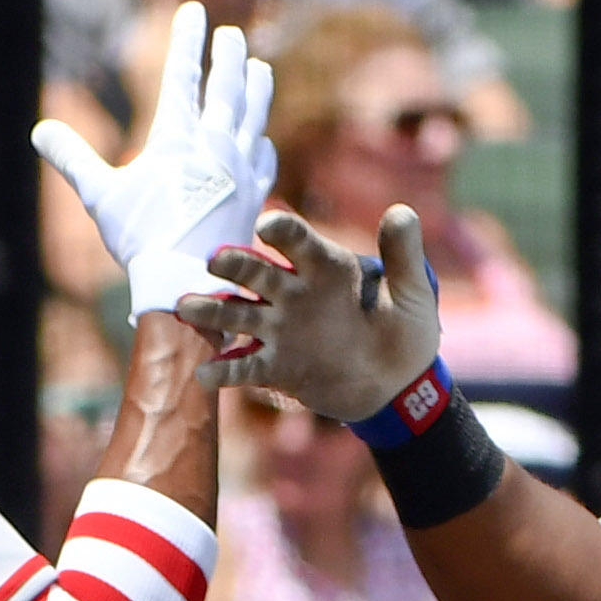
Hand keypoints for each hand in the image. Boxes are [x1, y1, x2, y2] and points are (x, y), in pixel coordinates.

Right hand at [31, 2, 275, 319]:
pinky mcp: (256, 196)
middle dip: (228, 54)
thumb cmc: (140, 239)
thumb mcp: (99, 195)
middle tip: (232, 33)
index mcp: (176, 137)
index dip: (186, 39)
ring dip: (257, 87)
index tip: (193, 10)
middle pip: (227, 87)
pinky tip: (262, 137)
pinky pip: (264, 158)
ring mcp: (241, 169)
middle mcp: (215, 145)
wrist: (189, 282)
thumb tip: (40, 131)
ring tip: (261, 66)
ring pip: (254, 115)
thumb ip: (72, 158)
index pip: (181, 75)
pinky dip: (262, 140)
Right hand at [181, 206, 443, 421]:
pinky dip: (222, 369)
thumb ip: (403, 256)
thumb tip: (402, 212)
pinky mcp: (276, 366)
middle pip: (254, 272)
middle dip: (234, 264)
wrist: (400, 388)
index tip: (267, 226)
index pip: (296, 240)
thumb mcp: (414, 292)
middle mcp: (294, 293)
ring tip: (186, 308)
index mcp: (325, 267)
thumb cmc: (408, 333)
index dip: (280, 230)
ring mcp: (280, 329)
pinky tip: (204, 374)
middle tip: (216, 262)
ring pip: (237, 314)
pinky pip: (243, 365)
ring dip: (211, 310)